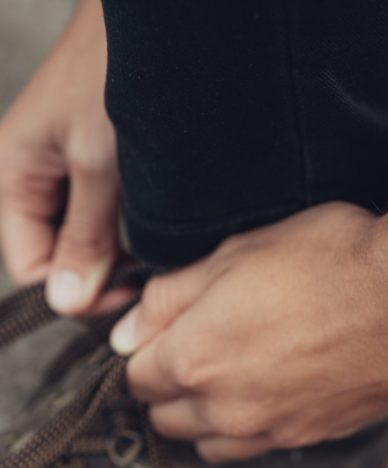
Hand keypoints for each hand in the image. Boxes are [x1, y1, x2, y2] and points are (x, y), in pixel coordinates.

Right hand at [0, 0, 124, 314]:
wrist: (153, 29)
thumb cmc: (114, 78)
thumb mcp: (99, 166)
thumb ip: (84, 234)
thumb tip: (67, 299)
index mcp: (15, 176)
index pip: (32, 266)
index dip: (74, 292)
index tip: (124, 297)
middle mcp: (35, 178)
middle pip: (56, 255)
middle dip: (97, 275)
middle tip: (144, 282)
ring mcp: (67, 172)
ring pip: (82, 238)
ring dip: (115, 255)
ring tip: (153, 257)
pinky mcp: (96, 164)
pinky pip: (101, 215)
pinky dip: (125, 230)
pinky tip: (152, 233)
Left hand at [110, 173, 387, 463]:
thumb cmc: (330, 262)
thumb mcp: (238, 252)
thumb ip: (171, 296)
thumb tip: (128, 330)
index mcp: (194, 358)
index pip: (137, 374)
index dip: (145, 349)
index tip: (164, 332)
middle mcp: (225, 407)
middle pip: (165, 415)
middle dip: (168, 384)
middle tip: (196, 349)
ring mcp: (270, 429)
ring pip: (206, 441)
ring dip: (203, 414)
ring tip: (229, 376)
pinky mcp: (311, 435)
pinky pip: (257, 447)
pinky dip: (247, 427)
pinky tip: (270, 394)